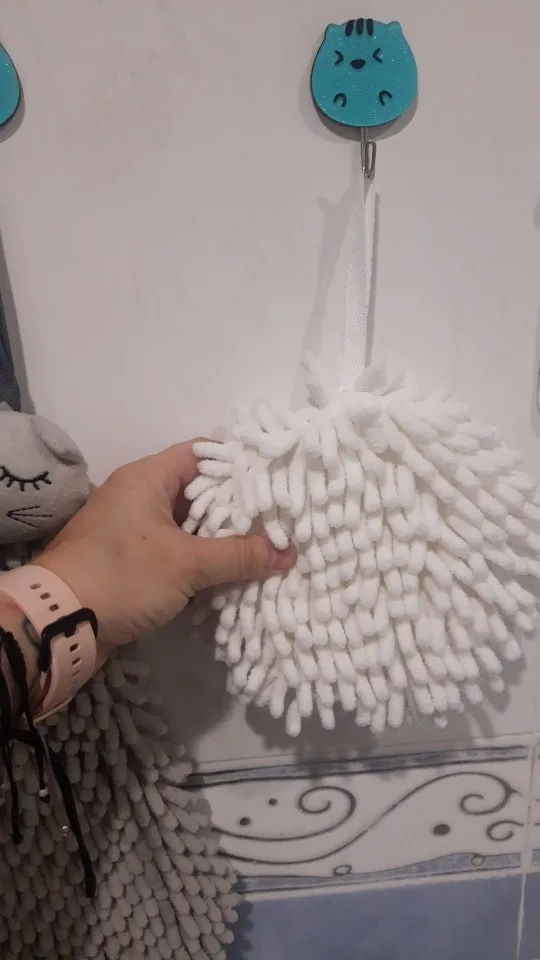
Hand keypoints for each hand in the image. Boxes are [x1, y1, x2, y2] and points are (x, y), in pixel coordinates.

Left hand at [36, 442, 295, 654]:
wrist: (61, 623)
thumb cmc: (122, 575)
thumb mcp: (186, 564)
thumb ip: (238, 555)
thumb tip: (289, 553)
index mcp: (147, 477)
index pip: (201, 453)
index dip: (239, 463)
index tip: (276, 478)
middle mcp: (138, 495)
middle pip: (198, 490)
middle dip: (236, 506)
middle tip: (278, 517)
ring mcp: (132, 528)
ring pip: (187, 523)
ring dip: (219, 536)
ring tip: (264, 545)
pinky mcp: (130, 559)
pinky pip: (174, 549)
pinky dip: (200, 558)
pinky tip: (230, 572)